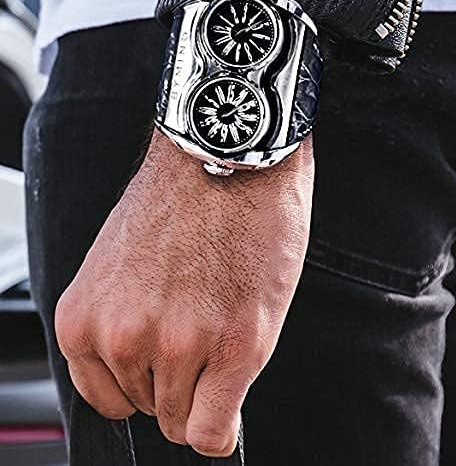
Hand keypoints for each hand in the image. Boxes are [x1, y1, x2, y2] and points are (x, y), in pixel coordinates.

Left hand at [55, 130, 313, 456]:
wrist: (225, 156)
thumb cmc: (180, 199)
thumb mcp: (120, 264)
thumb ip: (122, 323)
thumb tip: (145, 370)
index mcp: (87, 317)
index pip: (106, 397)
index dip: (142, 387)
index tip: (164, 376)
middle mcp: (126, 337)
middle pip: (150, 407)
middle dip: (177, 383)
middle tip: (202, 337)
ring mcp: (182, 345)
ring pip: (185, 419)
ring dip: (205, 390)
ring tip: (222, 333)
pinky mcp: (237, 347)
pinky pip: (214, 432)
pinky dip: (221, 428)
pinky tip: (230, 402)